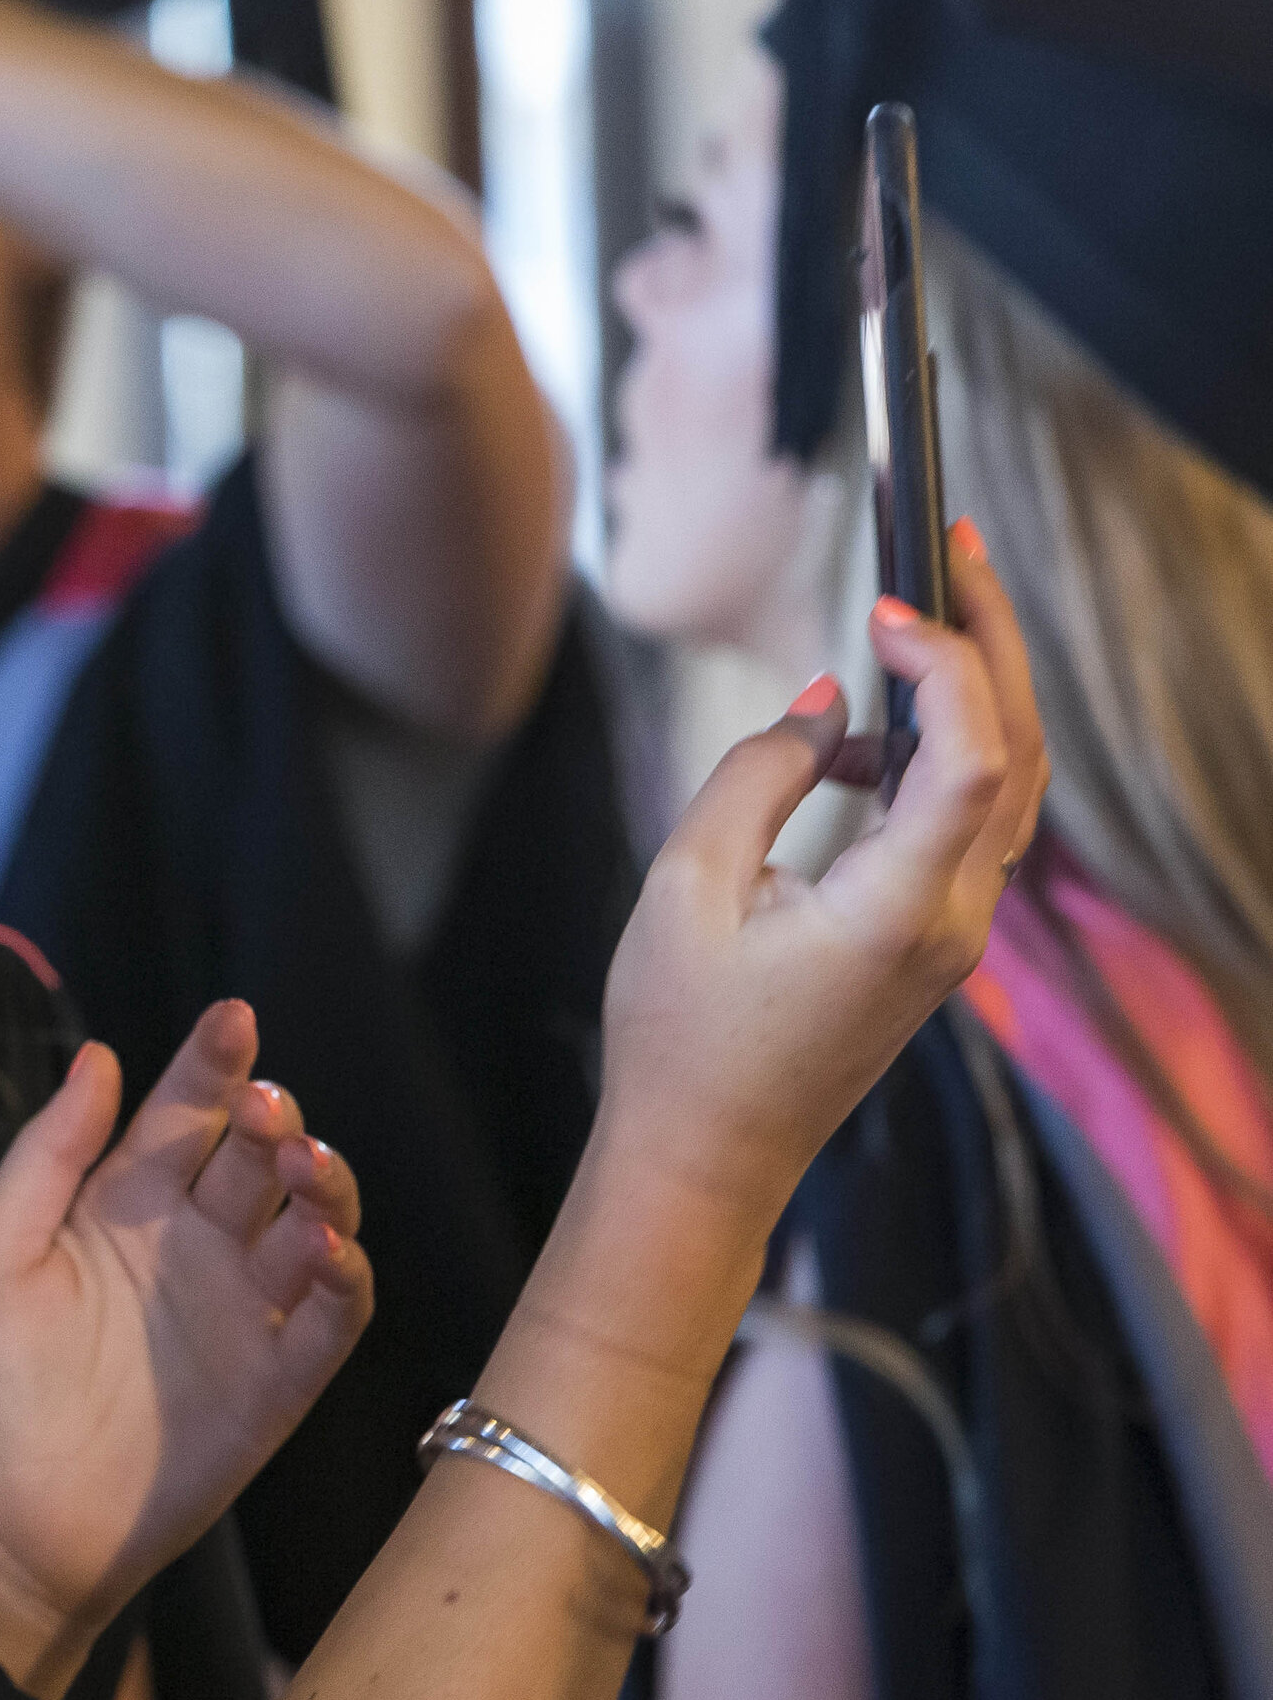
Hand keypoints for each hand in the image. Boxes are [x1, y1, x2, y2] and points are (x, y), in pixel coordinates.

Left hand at [0, 1003, 372, 1691]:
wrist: (6, 1521)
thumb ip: (49, 1156)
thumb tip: (99, 1055)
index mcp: (120, 1207)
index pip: (182, 1116)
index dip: (210, 1064)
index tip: (233, 1017)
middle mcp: (189, 1248)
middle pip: (256, 1157)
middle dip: (272, 1117)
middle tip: (265, 1106)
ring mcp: (240, 1311)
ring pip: (313, 1222)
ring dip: (323, 1184)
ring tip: (303, 1166)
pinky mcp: (277, 1382)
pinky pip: (333, 1318)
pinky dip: (348, 1279)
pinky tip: (326, 1252)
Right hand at [594, 530, 1046, 1225]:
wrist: (706, 1149)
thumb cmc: (680, 1031)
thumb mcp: (685, 885)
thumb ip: (758, 775)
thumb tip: (827, 704)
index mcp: (899, 909)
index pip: (972, 754)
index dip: (943, 662)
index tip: (883, 608)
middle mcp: (955, 920)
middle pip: (1020, 754)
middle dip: (995, 642)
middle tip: (958, 550)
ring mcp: (955, 934)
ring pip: (1008, 785)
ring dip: (977, 691)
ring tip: (922, 614)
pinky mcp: (933, 939)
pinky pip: (968, 824)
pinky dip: (940, 753)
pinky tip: (867, 734)